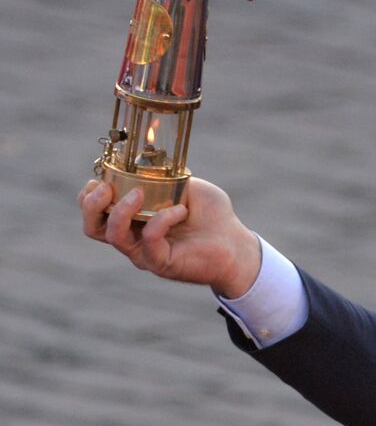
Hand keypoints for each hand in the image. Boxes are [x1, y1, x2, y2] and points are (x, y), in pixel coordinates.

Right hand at [79, 177, 262, 298]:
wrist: (236, 242)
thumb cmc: (212, 216)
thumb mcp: (186, 186)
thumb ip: (163, 176)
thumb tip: (144, 162)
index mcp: (133, 220)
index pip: (96, 211)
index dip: (89, 195)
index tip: (102, 178)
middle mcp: (133, 238)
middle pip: (93, 227)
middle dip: (91, 205)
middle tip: (107, 187)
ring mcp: (145, 253)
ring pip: (113, 236)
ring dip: (121, 210)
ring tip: (139, 193)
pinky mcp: (161, 263)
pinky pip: (149, 240)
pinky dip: (161, 219)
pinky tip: (180, 210)